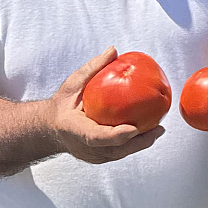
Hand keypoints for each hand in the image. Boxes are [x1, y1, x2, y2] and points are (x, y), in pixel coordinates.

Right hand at [47, 48, 164, 163]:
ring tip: (158, 131)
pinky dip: (133, 144)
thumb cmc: (62, 105)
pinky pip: (118, 152)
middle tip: (157, 129)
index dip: (115, 135)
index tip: (133, 128)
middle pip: (113, 150)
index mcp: (74, 129)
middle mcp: (83, 146)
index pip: (95, 136)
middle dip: (137, 142)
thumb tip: (113, 51)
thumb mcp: (73, 84)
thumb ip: (93, 69)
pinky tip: (149, 132)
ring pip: (118, 154)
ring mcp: (91, 155)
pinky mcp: (98, 157)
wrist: (49, 127)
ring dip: (140, 144)